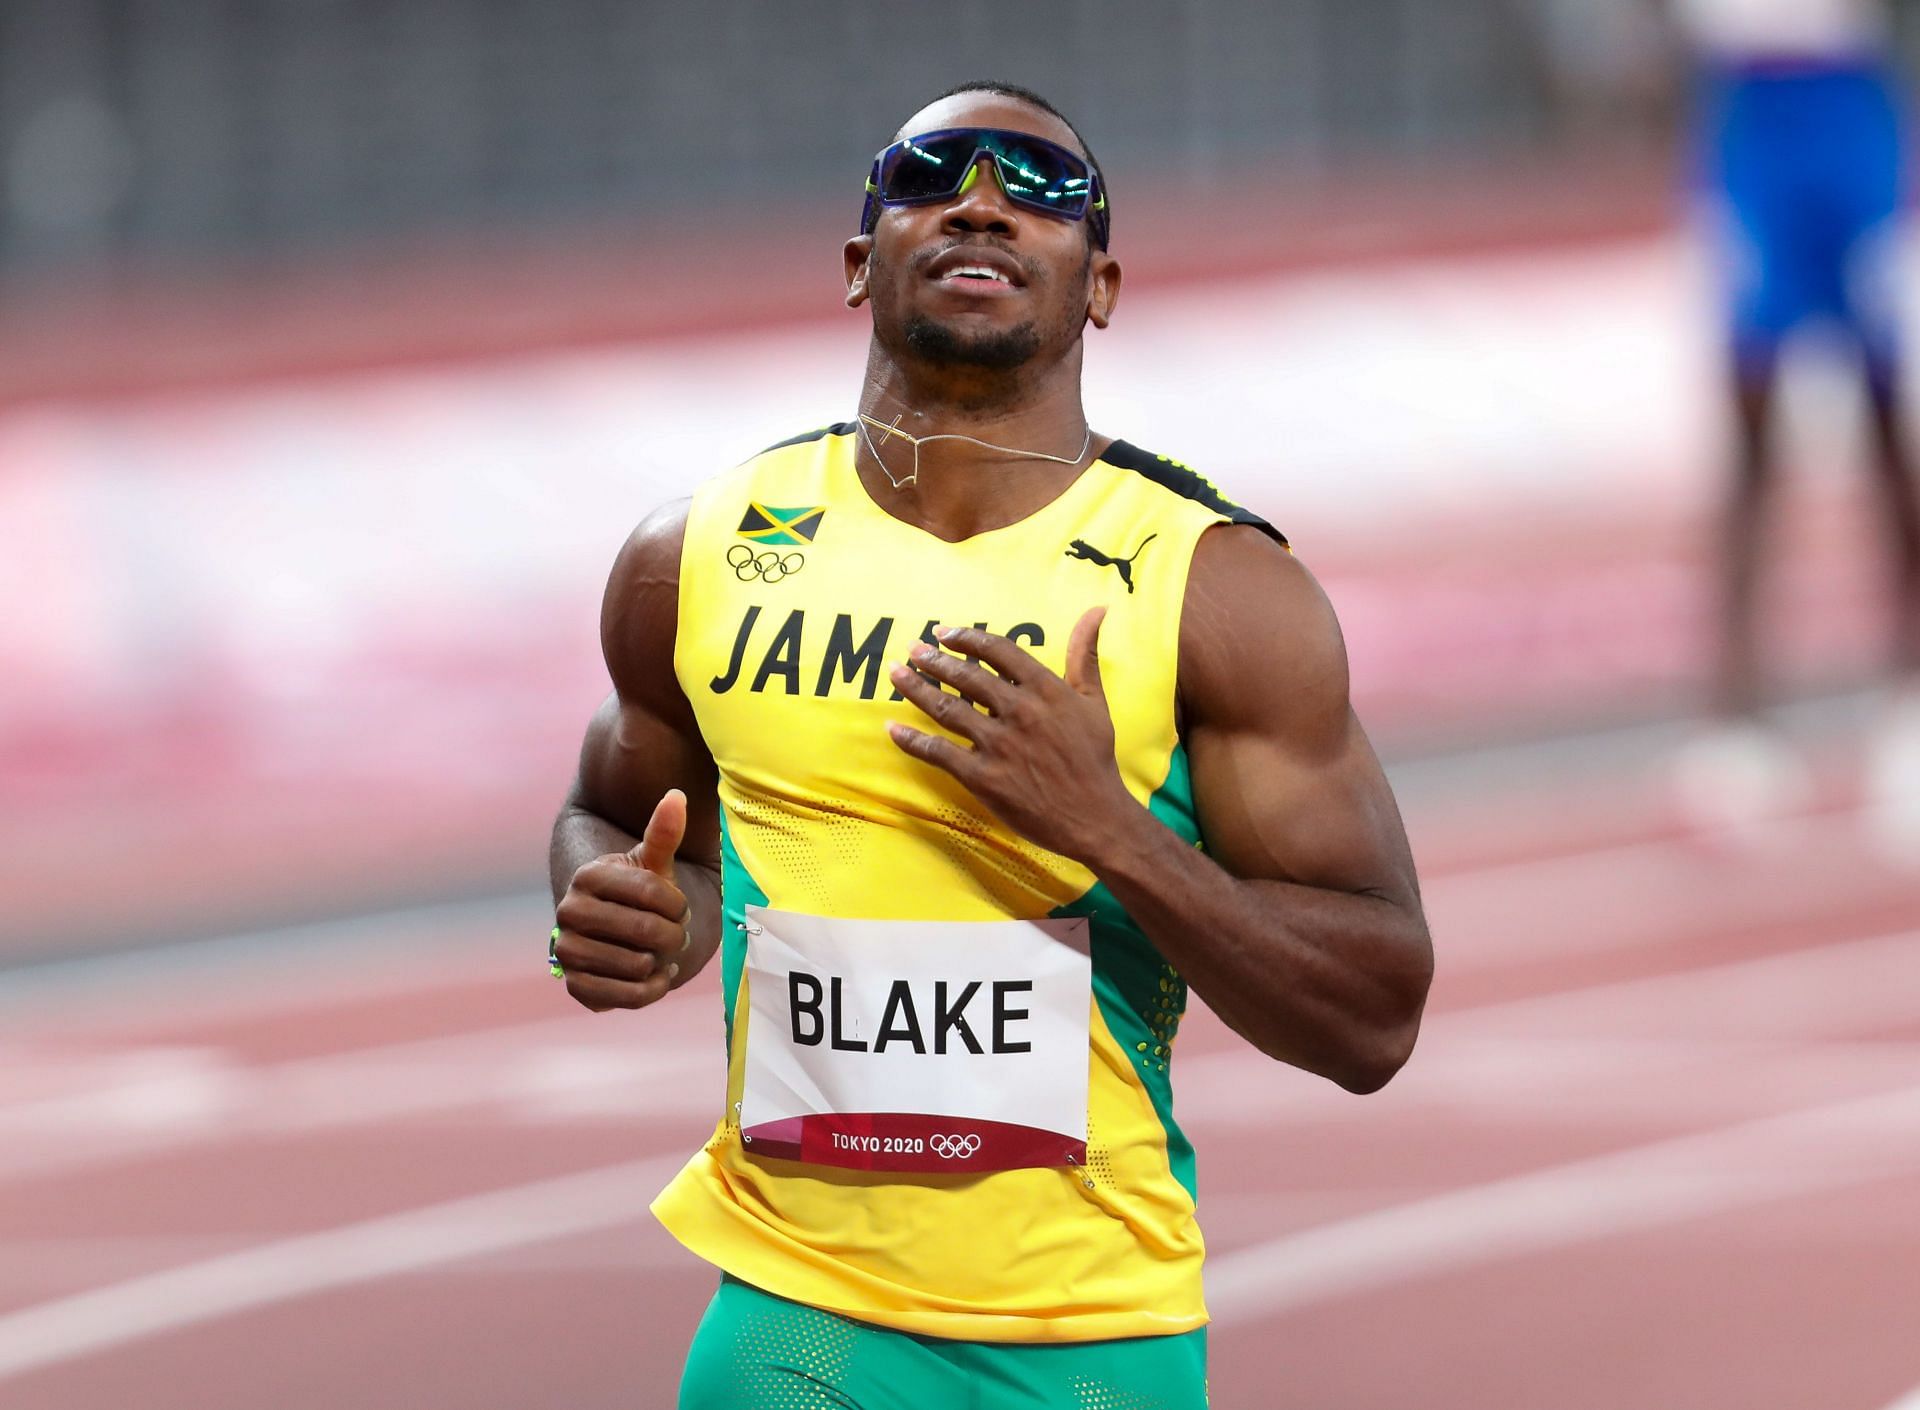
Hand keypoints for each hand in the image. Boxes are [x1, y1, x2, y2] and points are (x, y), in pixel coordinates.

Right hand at [553, 789, 690, 1011]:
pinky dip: (652, 989)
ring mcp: (568, 951)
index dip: (678, 904)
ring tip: (660, 952)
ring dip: (662, 961)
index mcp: (589, 876)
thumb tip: (677, 796)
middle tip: (675, 933)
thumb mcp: (653, 863)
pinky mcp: (576, 987)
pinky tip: (654, 974)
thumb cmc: (641, 894)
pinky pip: (628, 996)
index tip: (679, 906)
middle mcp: (569, 912)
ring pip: (639, 964)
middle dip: (674, 934)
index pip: (653, 892)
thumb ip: (664, 832)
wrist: (617, 933)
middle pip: (647, 931)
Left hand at [886, 609, 1140, 865]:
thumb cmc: (1094, 758)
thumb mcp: (1094, 701)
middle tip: (913, 649)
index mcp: (1045, 689)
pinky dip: (911, 740)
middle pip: (965, 677)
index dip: (967, 638)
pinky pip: (938, 752)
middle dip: (934, 660)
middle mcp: (1018, 711)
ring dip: (916, 688)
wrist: (1095, 816)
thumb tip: (1096, 609)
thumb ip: (1085, 655)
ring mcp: (998, 744)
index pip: (997, 651)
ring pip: (946, 708)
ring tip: (896, 674)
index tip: (945, 632)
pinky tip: (892, 728)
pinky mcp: (983, 777)